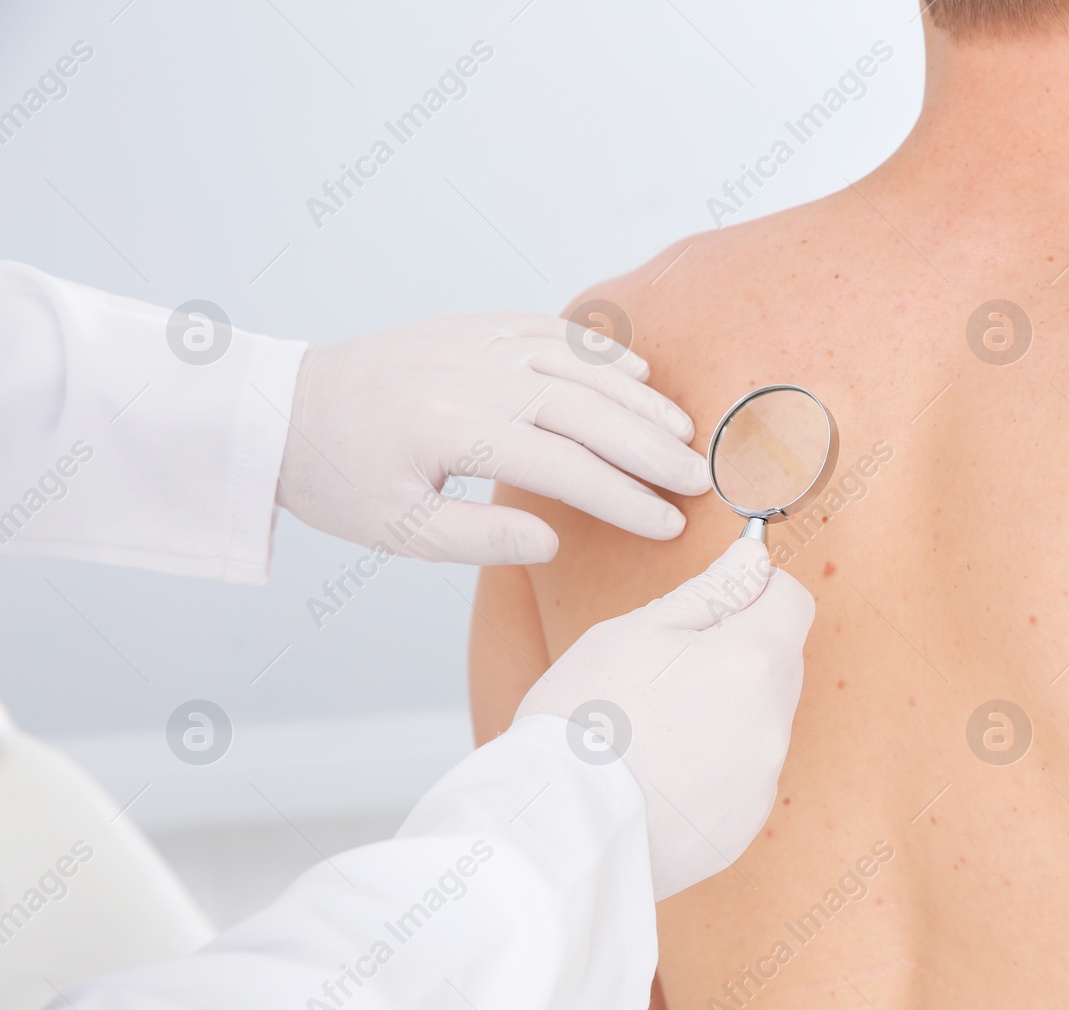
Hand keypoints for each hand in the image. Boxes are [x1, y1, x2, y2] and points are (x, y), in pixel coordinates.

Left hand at [276, 313, 710, 564]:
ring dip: (637, 399)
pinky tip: (637, 374)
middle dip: (652, 448)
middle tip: (700, 479)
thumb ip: (478, 540)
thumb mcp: (396, 531)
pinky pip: (551, 330)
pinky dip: (599, 351)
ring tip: (682, 433)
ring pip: (579, 366)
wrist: (284, 409)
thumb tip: (555, 539)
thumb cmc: (338, 479)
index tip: (667, 524)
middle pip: (588, 410)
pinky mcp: (473, 326)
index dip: (625, 499)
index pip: (566, 468)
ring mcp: (476, 342)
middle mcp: (473, 374)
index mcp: (454, 430)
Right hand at [515, 538, 814, 899]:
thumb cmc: (586, 716)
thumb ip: (710, 591)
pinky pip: (742, 777)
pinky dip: (713, 766)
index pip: (793, 602)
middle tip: (666, 665)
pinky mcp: (741, 828)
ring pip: (760, 721)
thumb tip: (753, 558)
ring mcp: (761, 782)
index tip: (719, 598)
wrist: (558, 827)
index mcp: (753, 663)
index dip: (758, 589)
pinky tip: (658, 773)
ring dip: (725, 710)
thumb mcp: (638, 631)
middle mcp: (773, 725)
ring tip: (654, 725)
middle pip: (780, 663)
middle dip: (739, 650)